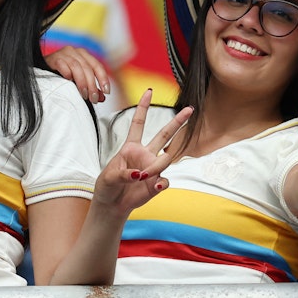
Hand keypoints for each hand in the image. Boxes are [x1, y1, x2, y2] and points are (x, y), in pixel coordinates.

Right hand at [46, 46, 110, 103]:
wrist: (41, 69)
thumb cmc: (61, 74)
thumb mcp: (77, 80)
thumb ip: (90, 87)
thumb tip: (102, 98)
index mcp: (83, 54)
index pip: (97, 65)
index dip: (103, 79)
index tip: (107, 92)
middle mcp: (75, 51)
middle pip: (88, 68)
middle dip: (92, 85)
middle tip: (93, 98)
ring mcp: (64, 53)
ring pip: (77, 67)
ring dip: (82, 83)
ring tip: (84, 95)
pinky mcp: (54, 58)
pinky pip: (63, 65)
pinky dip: (67, 74)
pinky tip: (69, 82)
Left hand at [93, 89, 190, 212]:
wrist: (111, 205)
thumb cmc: (107, 187)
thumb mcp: (108, 176)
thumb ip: (124, 173)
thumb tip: (141, 174)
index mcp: (130, 147)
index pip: (139, 123)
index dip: (143, 107)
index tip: (149, 92)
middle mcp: (144, 155)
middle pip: (164, 134)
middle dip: (177, 122)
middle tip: (190, 109)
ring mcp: (152, 168)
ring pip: (166, 159)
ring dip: (157, 166)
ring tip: (145, 175)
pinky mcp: (156, 183)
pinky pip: (164, 180)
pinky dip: (159, 183)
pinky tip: (153, 185)